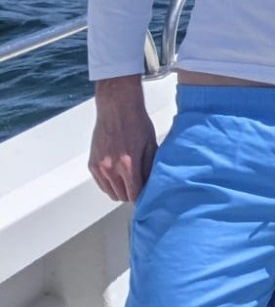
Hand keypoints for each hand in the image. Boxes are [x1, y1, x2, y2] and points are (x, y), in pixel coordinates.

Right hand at [88, 76, 157, 201]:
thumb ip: (150, 168)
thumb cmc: (137, 124)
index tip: (147, 195)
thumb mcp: (151, 145)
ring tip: (129, 179)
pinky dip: (109, 183)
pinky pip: (101, 184)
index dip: (142, 196)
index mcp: (128, 165)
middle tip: (139, 185)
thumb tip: (151, 184)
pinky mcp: (92, 164)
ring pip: (110, 192)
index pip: (134, 194)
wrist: (117, 109)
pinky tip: (118, 174)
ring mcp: (99, 167)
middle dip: (131, 194)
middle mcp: (111, 169)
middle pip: (121, 196)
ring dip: (120, 190)